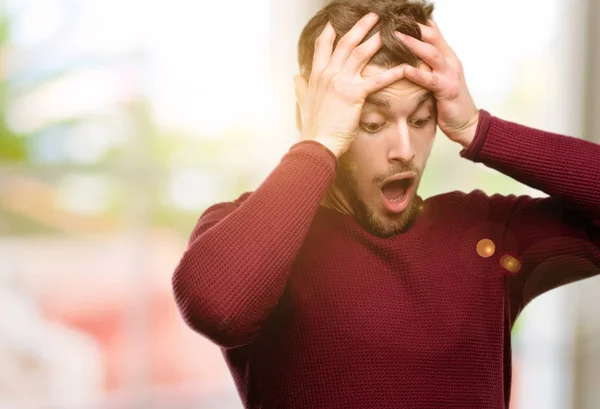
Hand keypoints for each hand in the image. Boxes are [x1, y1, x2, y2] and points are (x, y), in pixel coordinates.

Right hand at [293, 13, 408, 157]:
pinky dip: (392, 73)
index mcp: (316, 75)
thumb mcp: (303, 103)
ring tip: (388, 31)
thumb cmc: (312, 126)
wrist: (317, 142)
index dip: (331, 31)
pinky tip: (404, 68)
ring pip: (360, 54)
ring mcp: (341, 82)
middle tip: (373, 17)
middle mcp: (328, 74)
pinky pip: (376, 80)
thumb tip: (295, 78)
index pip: (323, 45)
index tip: (338, 22)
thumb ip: (300, 88)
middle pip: (345, 43)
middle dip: (360, 27)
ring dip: (375, 40)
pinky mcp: (354, 95)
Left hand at [395, 20, 478, 147]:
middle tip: (394, 20)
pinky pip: (431, 79)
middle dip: (413, 27)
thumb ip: (428, 65)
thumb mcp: (439, 77)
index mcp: (447, 57)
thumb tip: (409, 55)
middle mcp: (450, 62)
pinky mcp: (447, 90)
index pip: (433, 32)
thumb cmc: (449, 102)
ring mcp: (450, 75)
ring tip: (396, 36)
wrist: (467, 123)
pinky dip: (417, 73)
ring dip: (413, 44)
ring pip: (432, 53)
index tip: (399, 15)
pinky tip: (405, 69)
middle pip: (432, 36)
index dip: (418, 22)